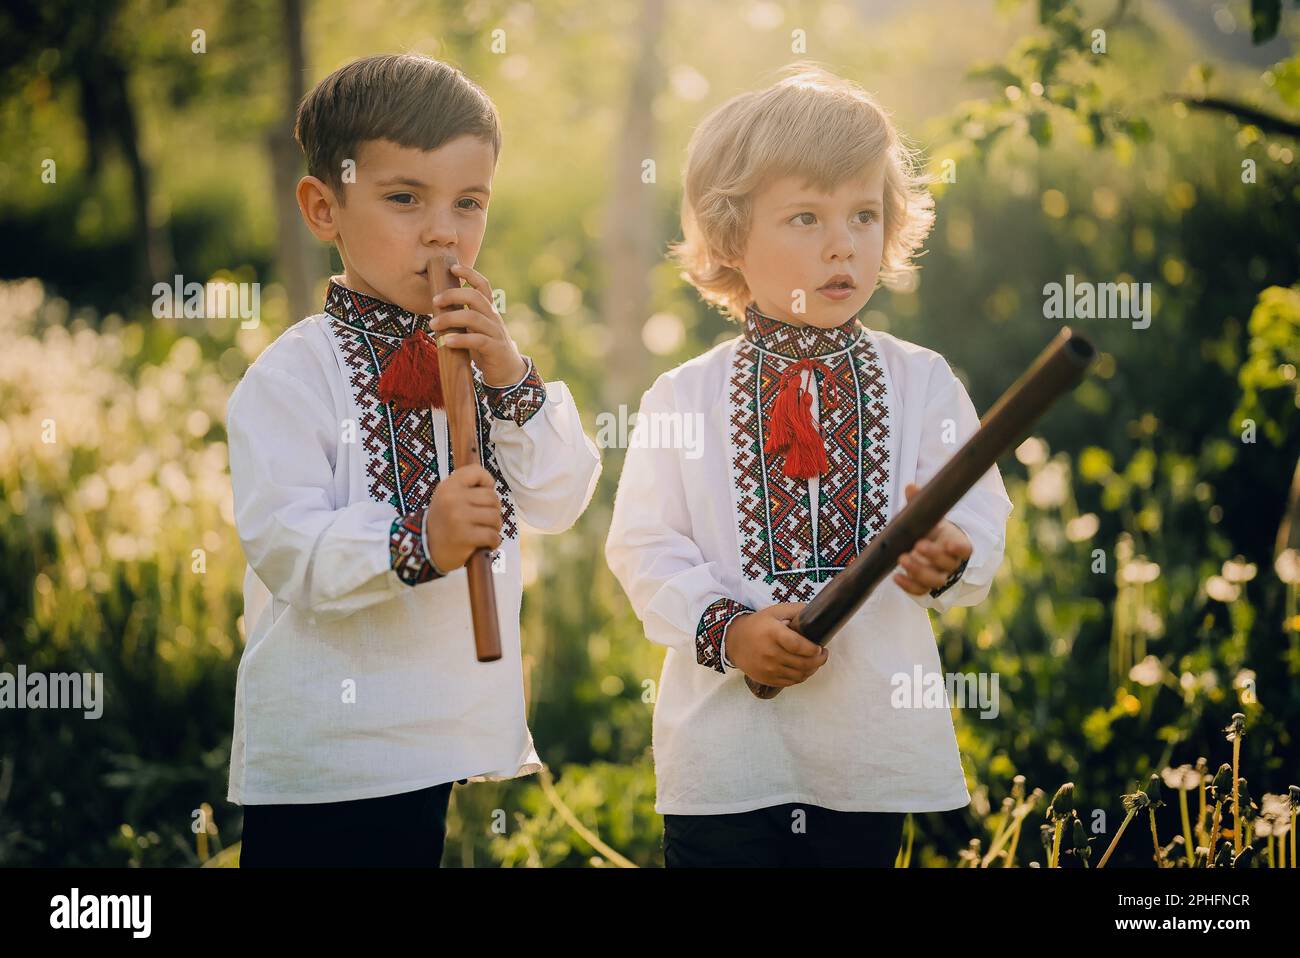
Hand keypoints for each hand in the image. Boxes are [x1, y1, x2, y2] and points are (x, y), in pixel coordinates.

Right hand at [425, 464, 502, 572]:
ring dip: (495, 527)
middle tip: (485, 520)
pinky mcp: (465, 536)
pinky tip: (486, 543)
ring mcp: (458, 518)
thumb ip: (467, 487)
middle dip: (494, 510)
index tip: (483, 494)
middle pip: (492, 497)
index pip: (477, 471)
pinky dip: (494, 541)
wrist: (426, 547)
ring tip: (485, 531)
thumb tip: (492, 486)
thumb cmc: (444, 521)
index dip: (487, 482)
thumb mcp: (448, 496)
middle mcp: (452, 499)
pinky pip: (492, 535)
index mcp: (448, 486)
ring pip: (494, 517)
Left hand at [429, 263, 526, 387]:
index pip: (483, 286)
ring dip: (450, 318)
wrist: (507, 372)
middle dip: (453, 294)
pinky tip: (447, 342)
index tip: (453, 268)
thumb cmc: (486, 349)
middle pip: (475, 297)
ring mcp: (495, 332)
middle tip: (434, 301)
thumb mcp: (475, 329)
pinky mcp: (495, 349)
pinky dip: (460, 339)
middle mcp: (493, 318)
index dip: (469, 274)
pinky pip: (477, 340)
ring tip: (433, 324)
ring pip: (473, 317)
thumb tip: (438, 308)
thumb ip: (463, 318)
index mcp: (489, 311)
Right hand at [725, 602, 827, 687]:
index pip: (799, 646)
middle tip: (823, 654)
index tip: (820, 647)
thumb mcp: (774, 612)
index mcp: (773, 634)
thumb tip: (816, 613)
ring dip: (812, 670)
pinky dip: (801, 677)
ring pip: (799, 675)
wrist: (734, 642)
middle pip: (803, 663)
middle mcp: (770, 653)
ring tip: (815, 662)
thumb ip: (795, 611)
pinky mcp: (767, 679)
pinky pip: (790, 682)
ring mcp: (768, 669)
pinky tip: (803, 669)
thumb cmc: (757, 625)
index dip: (813, 649)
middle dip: (819, 660)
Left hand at [892, 481, 972, 594]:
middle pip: (947, 565)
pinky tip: (896, 577)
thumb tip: (911, 487)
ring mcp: (939, 576)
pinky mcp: (925, 586)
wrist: (929, 546)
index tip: (950, 542)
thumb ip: (920, 504)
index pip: (965, 549)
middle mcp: (950, 563)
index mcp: (955, 543)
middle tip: (917, 545)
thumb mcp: (928, 517)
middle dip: (933, 556)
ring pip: (934, 580)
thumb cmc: (931, 530)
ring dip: (918, 571)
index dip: (959, 548)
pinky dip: (908, 586)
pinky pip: (920, 591)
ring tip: (902, 559)